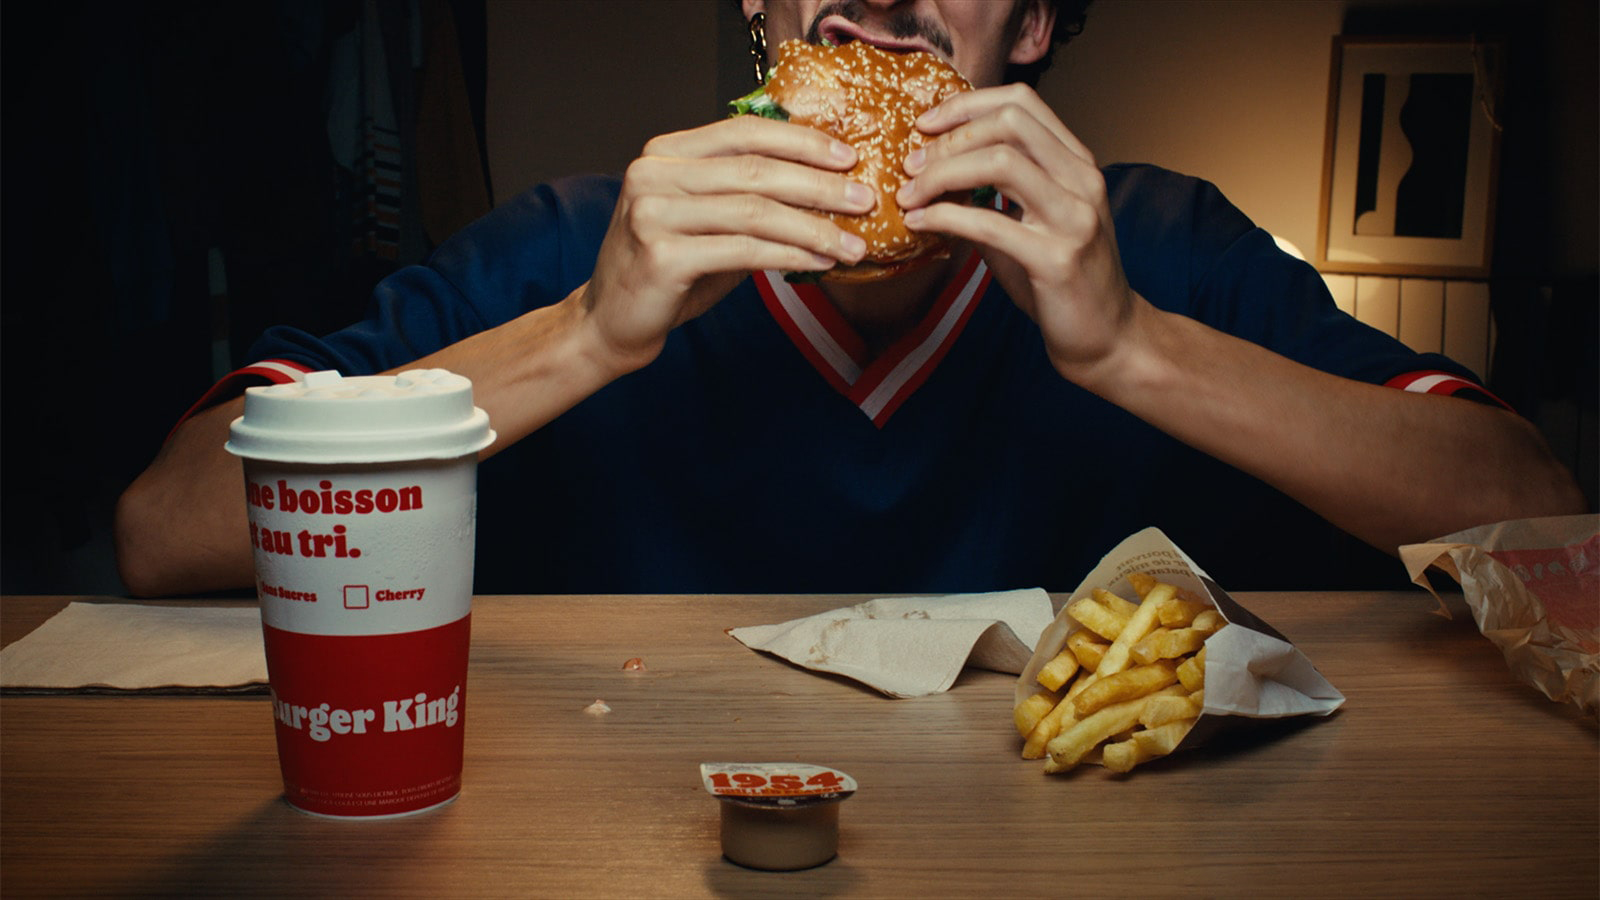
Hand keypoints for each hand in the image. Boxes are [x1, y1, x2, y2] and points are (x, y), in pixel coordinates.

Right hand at [577, 115, 875, 374]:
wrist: (610, 323)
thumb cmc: (667, 272)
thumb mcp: (707, 223)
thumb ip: (748, 198)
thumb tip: (824, 186)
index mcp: (665, 153)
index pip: (744, 132)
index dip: (801, 141)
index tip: (848, 155)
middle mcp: (654, 173)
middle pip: (755, 170)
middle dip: (819, 185)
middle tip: (865, 199)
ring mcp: (653, 213)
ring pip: (755, 211)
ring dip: (814, 227)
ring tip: (853, 242)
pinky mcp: (662, 255)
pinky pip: (744, 250)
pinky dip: (789, 256)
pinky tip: (819, 263)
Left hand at [895, 83, 1138, 385]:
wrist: (1108, 338)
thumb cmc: (1062, 282)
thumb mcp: (1032, 224)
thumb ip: (993, 195)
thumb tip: (930, 174)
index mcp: (1077, 164)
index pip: (1022, 102)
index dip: (967, 104)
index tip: (926, 124)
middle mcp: (1082, 180)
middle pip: (1009, 123)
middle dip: (950, 138)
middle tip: (911, 164)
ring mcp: (1075, 217)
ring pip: (1001, 161)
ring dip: (942, 173)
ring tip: (910, 193)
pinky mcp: (1057, 258)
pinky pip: (990, 223)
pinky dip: (944, 216)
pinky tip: (920, 223)